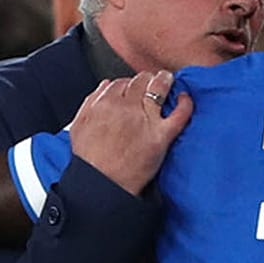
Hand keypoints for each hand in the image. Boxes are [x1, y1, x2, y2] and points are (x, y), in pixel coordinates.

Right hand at [71, 70, 192, 195]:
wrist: (102, 183)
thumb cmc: (89, 161)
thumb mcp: (79, 126)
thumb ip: (89, 103)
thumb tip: (104, 87)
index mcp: (105, 104)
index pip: (121, 82)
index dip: (128, 84)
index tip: (132, 88)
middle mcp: (126, 108)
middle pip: (140, 82)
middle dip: (146, 79)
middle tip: (151, 81)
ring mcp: (145, 120)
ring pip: (158, 89)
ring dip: (164, 81)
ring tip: (168, 80)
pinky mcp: (161, 136)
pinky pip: (179, 114)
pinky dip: (185, 104)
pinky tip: (185, 98)